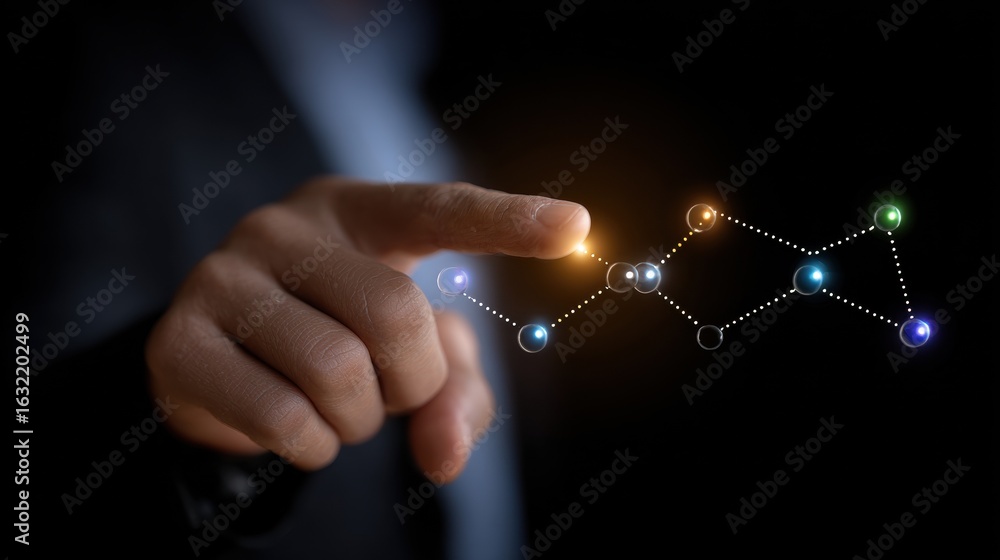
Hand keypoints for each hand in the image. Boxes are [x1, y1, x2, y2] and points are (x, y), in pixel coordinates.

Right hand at [144, 177, 589, 477]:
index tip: (575, 228)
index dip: (508, 219)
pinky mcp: (179, 341)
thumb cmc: (332, 338)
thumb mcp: (407, 354)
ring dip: (359, 419)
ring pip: (338, 372)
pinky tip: (298, 428)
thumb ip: (454, 392)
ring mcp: (222, 277)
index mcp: (355, 211)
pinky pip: (283, 419)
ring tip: (337, 405)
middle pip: (397, 314)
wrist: (218, 360)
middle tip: (386, 388)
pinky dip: (312, 447)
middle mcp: (283, 227)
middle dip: (411, 380)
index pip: (437, 207)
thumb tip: (444, 456)